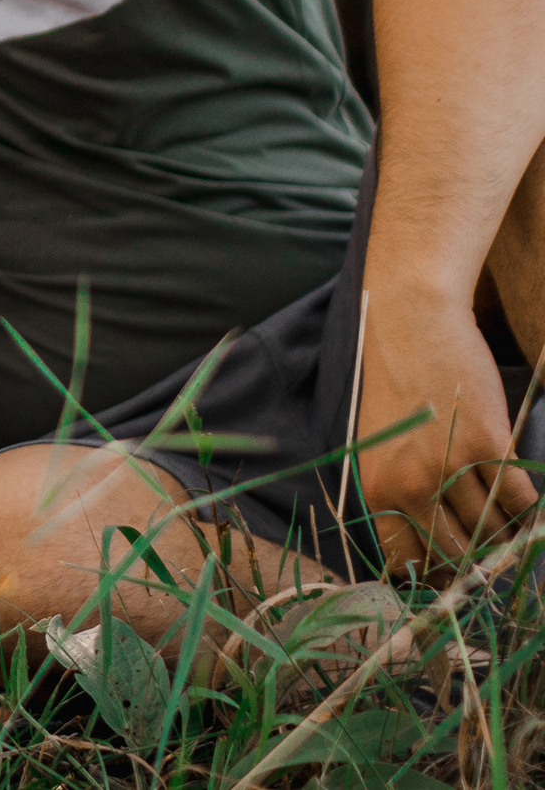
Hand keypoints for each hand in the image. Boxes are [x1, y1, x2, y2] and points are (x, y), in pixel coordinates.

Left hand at [355, 292, 537, 577]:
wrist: (409, 323)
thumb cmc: (394, 385)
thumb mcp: (378, 447)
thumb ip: (397, 495)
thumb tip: (429, 550)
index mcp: (375, 490)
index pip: (407, 562)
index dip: (436, 578)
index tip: (455, 582)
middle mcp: (409, 486)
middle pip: (456, 555)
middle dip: (478, 564)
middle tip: (493, 560)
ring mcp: (450, 467)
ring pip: (492, 530)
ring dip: (506, 537)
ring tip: (509, 530)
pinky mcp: (489, 445)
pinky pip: (519, 501)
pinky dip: (529, 514)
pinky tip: (529, 512)